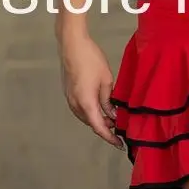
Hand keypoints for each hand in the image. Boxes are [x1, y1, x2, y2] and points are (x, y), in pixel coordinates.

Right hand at [58, 31, 124, 149]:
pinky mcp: (69, 92)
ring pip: (86, 116)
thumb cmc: (91, 60)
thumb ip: (109, 100)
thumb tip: (112, 114)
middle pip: (91, 123)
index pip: (99, 127)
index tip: (120, 144)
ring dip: (98, 119)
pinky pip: (81, 108)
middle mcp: (75, 105)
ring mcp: (70, 98)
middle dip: (105, 128)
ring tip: (113, 117)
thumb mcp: (106, 80)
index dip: (110, 138)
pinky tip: (101, 106)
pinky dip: (91, 111)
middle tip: (120, 128)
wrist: (72, 45)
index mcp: (86, 103)